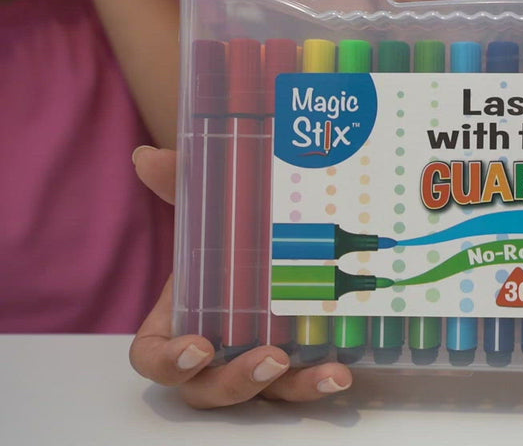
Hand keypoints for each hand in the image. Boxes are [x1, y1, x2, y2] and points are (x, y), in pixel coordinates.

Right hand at [129, 146, 353, 407]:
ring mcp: (256, 365)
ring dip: (294, 389)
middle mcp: (215, 354)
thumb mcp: (210, 206)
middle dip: (236, 382)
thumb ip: (181, 185)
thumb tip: (148, 157)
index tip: (198, 347)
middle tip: (272, 360)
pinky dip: (321, 384)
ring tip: (328, 373)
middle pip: (207, 389)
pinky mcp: (296, 368)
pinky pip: (303, 386)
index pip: (153, 356)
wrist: (274, 234)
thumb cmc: (228, 233)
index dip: (168, 361)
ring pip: (263, 394)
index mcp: (179, 320)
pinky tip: (343, 371)